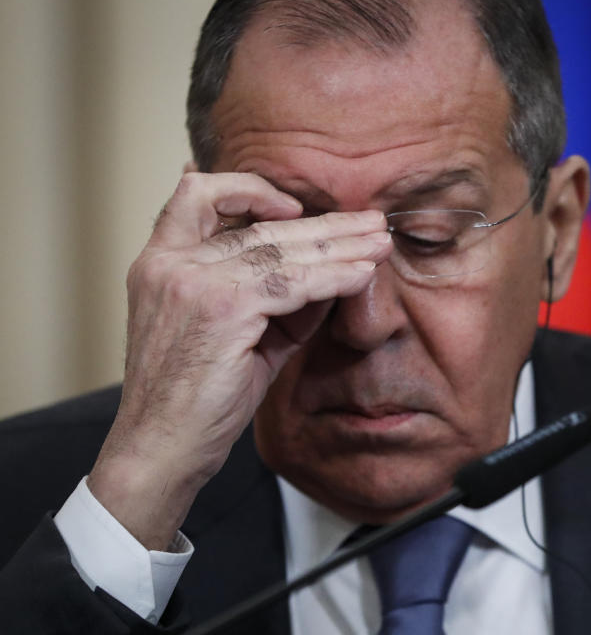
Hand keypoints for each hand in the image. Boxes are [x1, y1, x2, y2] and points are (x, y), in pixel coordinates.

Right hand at [88, 172, 391, 549]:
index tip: (293, 205)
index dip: (247, 190)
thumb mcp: (235, 333)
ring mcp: (193, 282)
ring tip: (380, 242)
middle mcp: (171, 263)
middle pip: (261, 227)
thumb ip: (273, 298)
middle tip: (371, 222)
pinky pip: (293, 284)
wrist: (161, 449)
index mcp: (161, 262)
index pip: (196, 197)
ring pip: (282, 250)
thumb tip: (331, 271)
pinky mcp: (221, 309)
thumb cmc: (197, 397)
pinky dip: (335, 277)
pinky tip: (365, 274)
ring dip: (341, 246)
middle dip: (325, 225)